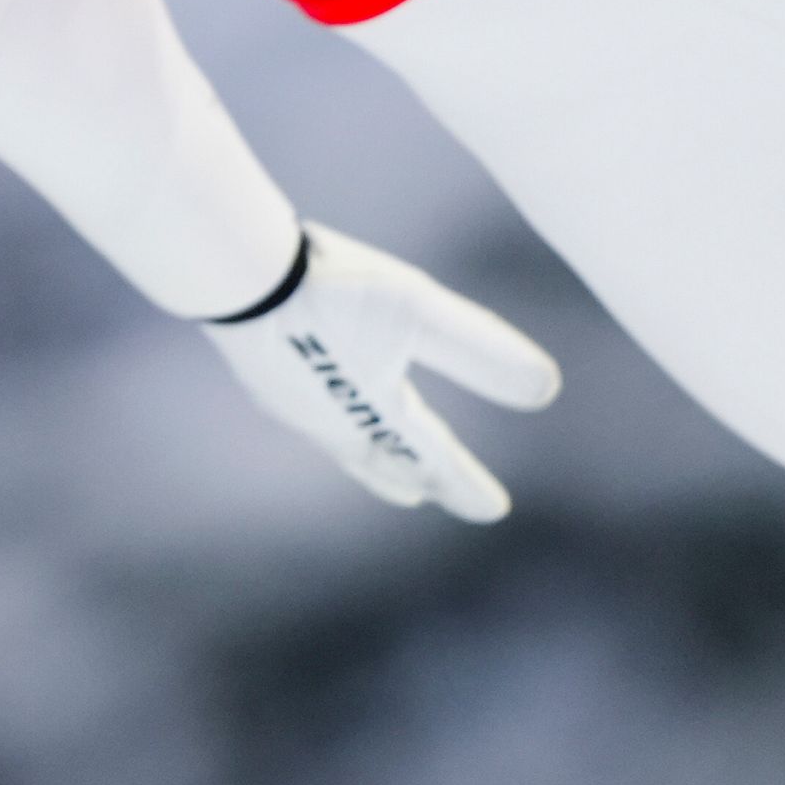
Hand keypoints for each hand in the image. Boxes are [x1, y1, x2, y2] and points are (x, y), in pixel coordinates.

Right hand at [202, 225, 561, 522]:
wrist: (235, 273)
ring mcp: (294, 405)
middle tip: (438, 497)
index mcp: (377, 412)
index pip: (434, 456)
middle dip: (418, 479)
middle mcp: (335, 422)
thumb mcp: (419, 311)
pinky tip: (327, 409)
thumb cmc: (332, 289)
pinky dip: (336, 432)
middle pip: (386, 462)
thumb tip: (549, 391)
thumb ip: (480, 351)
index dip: (466, 481)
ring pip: (345, 448)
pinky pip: (311, 420)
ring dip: (375, 464)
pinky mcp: (264, 379)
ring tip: (391, 476)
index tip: (496, 511)